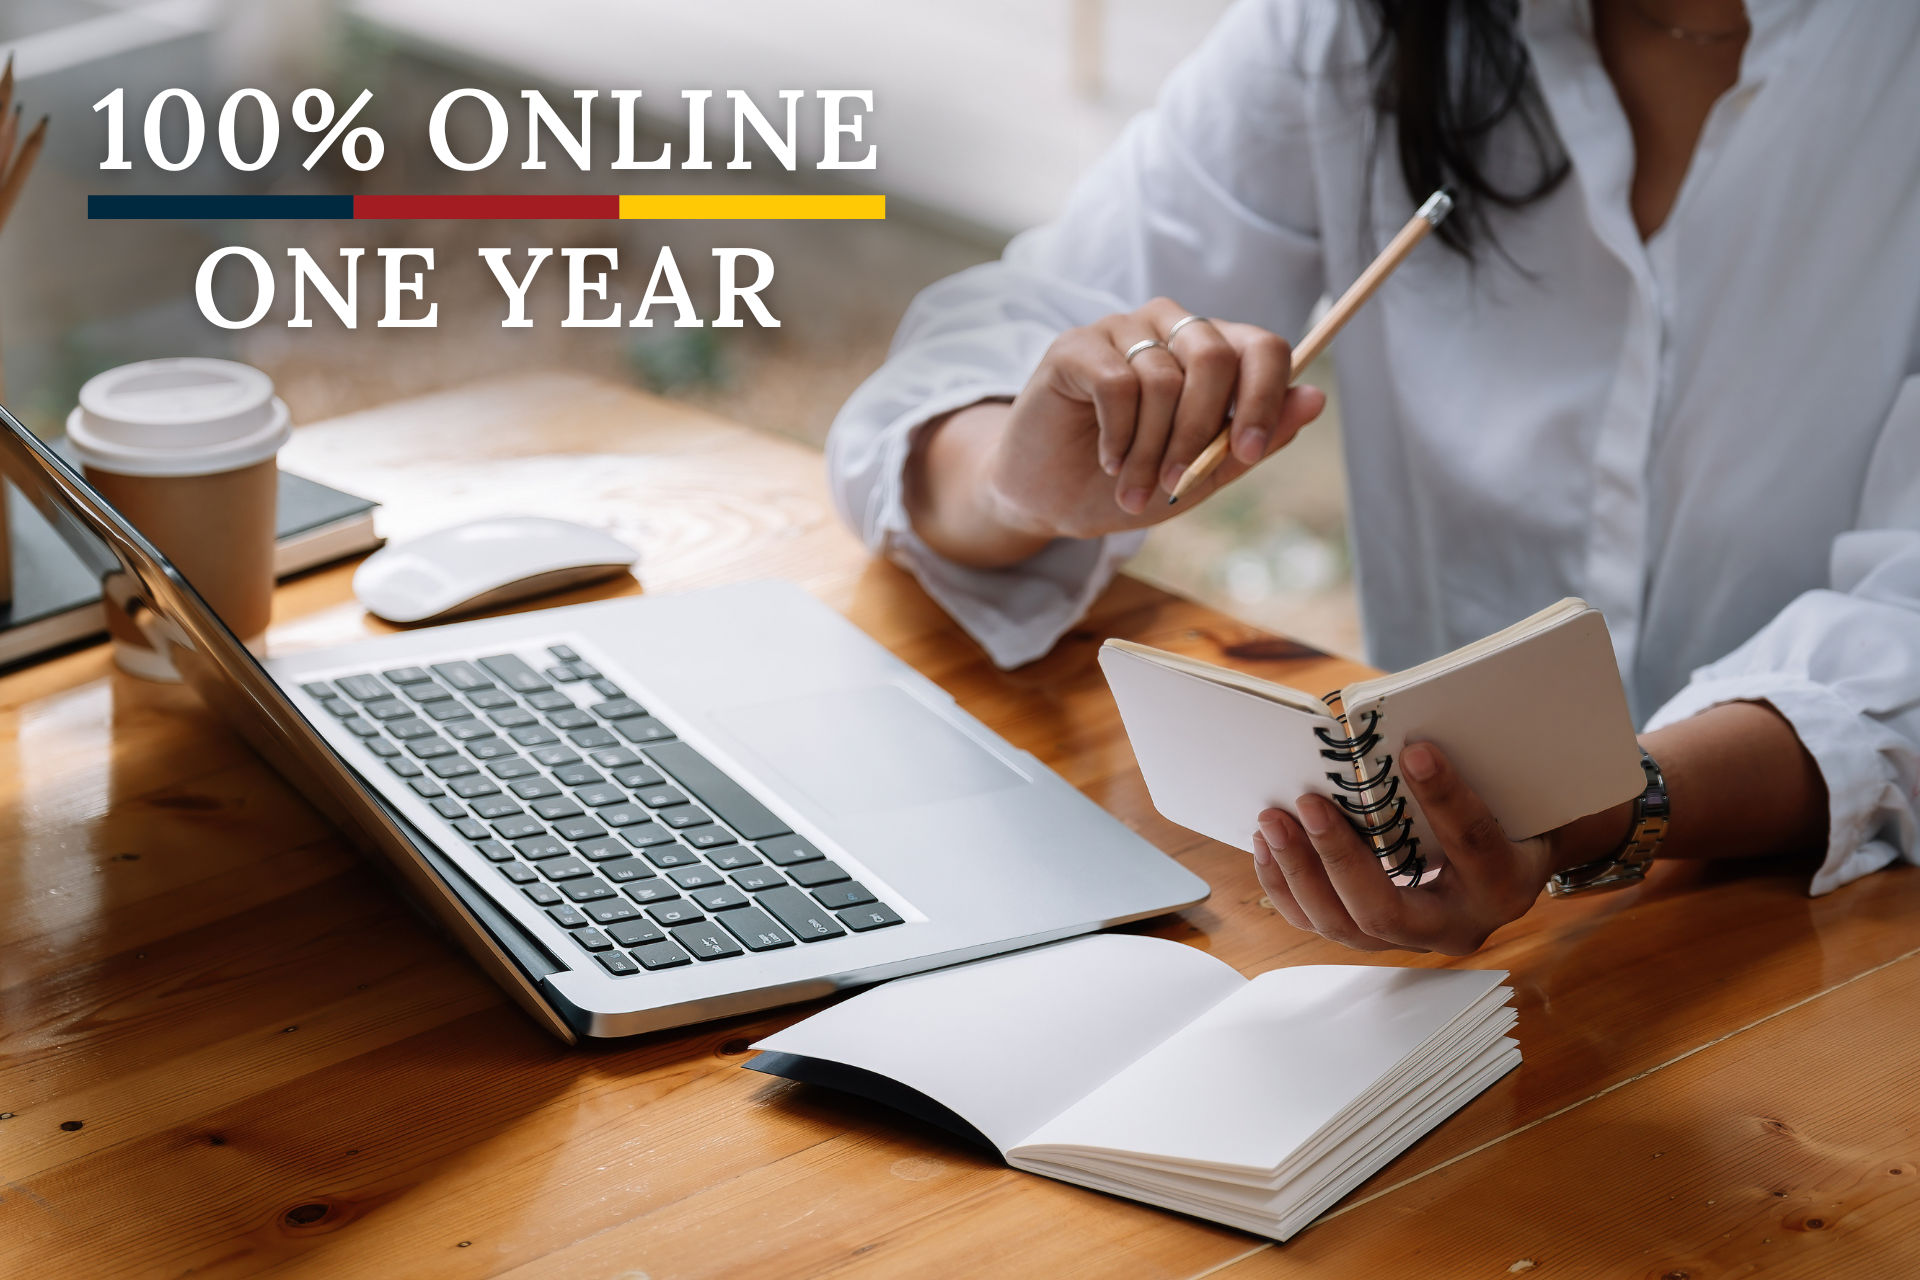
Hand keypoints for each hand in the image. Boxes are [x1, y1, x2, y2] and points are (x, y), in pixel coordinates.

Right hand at [904, 297, 1326, 566]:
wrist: (1051, 500)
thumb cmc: (1129, 482)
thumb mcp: (1203, 475)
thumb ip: (1256, 440)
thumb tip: (1315, 399)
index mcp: (1212, 353)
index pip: (1263, 346)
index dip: (1265, 398)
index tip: (1250, 453)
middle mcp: (1171, 328)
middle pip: (1214, 357)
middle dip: (1200, 433)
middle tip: (1176, 482)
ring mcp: (1121, 330)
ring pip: (1163, 378)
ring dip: (1151, 450)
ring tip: (1131, 486)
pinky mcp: (1075, 345)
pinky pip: (1118, 383)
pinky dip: (1118, 435)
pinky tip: (1108, 459)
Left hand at [1249, 741, 1561, 954]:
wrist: (1514, 860)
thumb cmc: (1511, 815)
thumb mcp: (1507, 791)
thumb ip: (1473, 769)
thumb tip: (1407, 734)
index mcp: (1504, 883)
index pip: (1473, 844)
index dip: (1444, 798)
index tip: (1414, 750)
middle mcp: (1458, 925)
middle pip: (1387, 911)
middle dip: (1340, 857)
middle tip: (1309, 804)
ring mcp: (1413, 937)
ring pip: (1344, 926)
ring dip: (1300, 871)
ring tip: (1274, 820)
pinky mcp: (1374, 935)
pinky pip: (1320, 922)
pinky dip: (1287, 885)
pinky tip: (1268, 845)